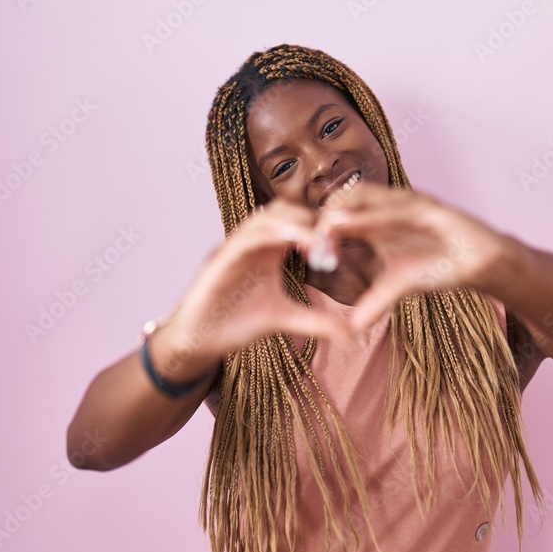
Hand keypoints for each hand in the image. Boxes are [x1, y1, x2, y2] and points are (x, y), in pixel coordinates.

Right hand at [155, 200, 352, 379]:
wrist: (199, 341)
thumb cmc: (236, 323)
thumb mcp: (285, 319)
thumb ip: (318, 321)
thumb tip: (353, 334)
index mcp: (268, 249)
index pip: (297, 222)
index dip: (322, 226)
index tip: (347, 242)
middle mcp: (252, 242)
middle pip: (285, 211)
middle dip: (312, 219)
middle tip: (337, 238)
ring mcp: (234, 247)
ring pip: (266, 218)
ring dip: (295, 224)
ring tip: (320, 240)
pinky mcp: (220, 260)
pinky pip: (245, 238)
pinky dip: (268, 235)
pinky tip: (292, 241)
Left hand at [313, 181, 509, 330]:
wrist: (480, 263)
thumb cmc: (440, 266)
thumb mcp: (399, 286)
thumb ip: (373, 302)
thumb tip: (352, 328)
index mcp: (378, 217)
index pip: (339, 211)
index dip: (318, 227)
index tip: (302, 252)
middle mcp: (390, 204)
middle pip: (345, 198)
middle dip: (323, 217)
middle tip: (306, 243)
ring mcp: (409, 202)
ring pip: (367, 198)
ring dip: (343, 212)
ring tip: (321, 228)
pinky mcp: (430, 208)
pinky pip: (396, 209)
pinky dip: (372, 217)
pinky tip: (351, 226)